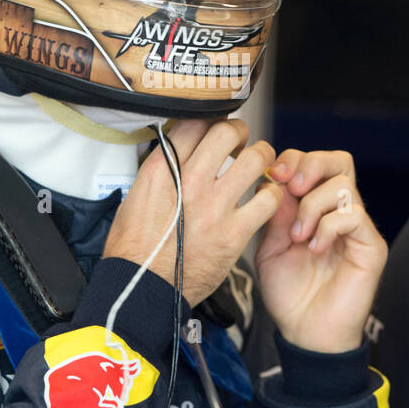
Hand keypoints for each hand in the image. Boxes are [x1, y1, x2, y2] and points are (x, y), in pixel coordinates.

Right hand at [102, 118, 281, 308]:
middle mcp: (189, 181)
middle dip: (240, 131)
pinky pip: (269, 199)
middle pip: (228, 130)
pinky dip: (272, 194)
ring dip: (262, 158)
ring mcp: (214, 206)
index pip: (194, 121)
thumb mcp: (135, 195)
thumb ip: (161, 169)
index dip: (210, 118)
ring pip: (256, 158)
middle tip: (241, 141)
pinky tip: (265, 198)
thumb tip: (178, 148)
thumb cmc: (135, 247)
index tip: (215, 126)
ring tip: (260, 166)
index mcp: (161, 169)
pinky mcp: (234, 233)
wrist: (140, 289)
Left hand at [255, 150, 387, 352]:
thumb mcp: (269, 247)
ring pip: (344, 184)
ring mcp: (357, 227)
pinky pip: (354, 215)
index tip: (271, 176)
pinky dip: (328, 226)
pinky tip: (314, 248)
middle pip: (339, 160)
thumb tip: (273, 180)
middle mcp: (339, 211)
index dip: (292, 160)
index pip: (314, 162)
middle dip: (309, 164)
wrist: (305, 332)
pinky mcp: (370, 246)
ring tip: (298, 235)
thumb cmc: (289, 293)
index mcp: (315, 206)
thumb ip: (273, 213)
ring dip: (313, 204)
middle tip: (290, 186)